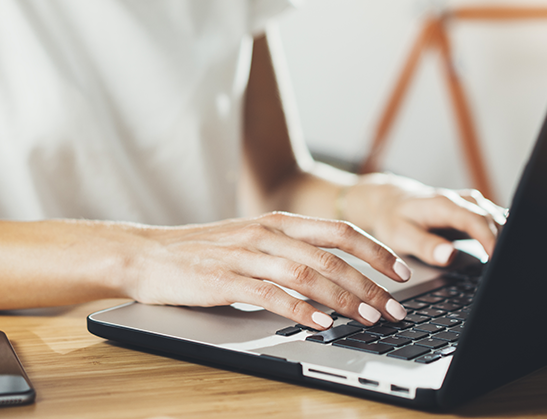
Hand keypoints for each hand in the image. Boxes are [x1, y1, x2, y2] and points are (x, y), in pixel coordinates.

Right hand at [125, 212, 413, 329]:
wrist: (145, 254)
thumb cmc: (200, 252)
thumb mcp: (250, 242)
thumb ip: (287, 252)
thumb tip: (333, 276)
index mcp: (277, 223)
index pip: (339, 232)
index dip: (375, 251)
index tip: (401, 272)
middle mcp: (266, 234)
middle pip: (332, 257)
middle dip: (370, 284)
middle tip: (395, 308)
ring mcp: (245, 255)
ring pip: (308, 275)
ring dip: (344, 298)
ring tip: (368, 318)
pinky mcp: (225, 279)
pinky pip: (270, 294)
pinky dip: (300, 309)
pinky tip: (320, 323)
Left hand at [341, 174, 506, 266]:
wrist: (389, 201)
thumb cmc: (393, 218)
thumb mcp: (401, 235)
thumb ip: (425, 246)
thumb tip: (449, 255)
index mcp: (444, 204)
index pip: (476, 220)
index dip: (490, 239)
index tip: (496, 259)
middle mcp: (461, 200)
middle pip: (492, 219)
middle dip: (504, 242)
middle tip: (506, 269)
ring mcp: (468, 204)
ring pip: (497, 218)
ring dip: (505, 238)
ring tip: (507, 264)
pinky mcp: (471, 212)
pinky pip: (493, 221)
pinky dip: (501, 234)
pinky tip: (503, 252)